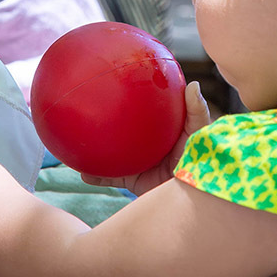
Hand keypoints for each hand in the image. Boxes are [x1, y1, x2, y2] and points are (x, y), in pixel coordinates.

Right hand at [80, 81, 217, 195]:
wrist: (194, 198)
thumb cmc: (204, 164)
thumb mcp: (201, 134)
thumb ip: (196, 111)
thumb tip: (192, 84)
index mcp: (158, 127)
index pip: (143, 106)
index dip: (129, 94)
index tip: (115, 78)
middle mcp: (143, 142)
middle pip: (118, 127)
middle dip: (102, 118)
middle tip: (86, 102)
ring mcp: (134, 160)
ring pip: (107, 151)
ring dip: (91, 146)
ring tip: (72, 137)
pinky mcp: (130, 180)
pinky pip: (107, 176)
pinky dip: (94, 175)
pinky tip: (82, 172)